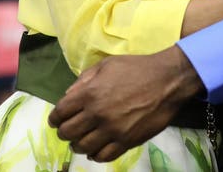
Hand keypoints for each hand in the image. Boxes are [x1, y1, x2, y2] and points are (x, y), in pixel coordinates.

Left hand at [49, 45, 203, 161]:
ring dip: (78, 145)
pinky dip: (95, 155)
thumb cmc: (137, 69)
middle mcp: (97, 114)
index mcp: (89, 93)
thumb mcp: (107, 65)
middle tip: (68, 130)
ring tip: (81, 141)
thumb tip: (68, 96)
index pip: (60, 113)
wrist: (167, 81)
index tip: (56, 120)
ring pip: (83, 147)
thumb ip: (84, 80)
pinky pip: (103, 156)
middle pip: (68, 133)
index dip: (55, 118)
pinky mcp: (126, 142)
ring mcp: (112, 130)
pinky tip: (96, 150)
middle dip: (64, 132)